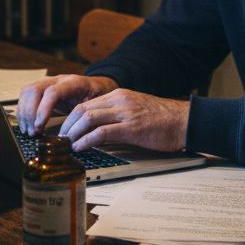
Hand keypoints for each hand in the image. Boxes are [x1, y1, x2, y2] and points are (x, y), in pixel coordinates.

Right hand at [16, 74, 117, 135]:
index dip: (43, 109)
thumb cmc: (100, 97)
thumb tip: (79, 136)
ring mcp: (49, 82)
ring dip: (24, 113)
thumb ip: (89, 117)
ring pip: (27, 91)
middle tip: (33, 132)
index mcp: (74, 82)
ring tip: (29, 131)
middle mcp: (58, 79)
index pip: (53, 92)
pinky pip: (26, 96)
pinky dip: (23, 111)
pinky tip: (27, 125)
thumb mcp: (99, 106)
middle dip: (30, 113)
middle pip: (35, 90)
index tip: (40, 126)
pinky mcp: (43, 89)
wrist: (99, 86)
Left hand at [58, 89, 187, 153]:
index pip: (85, 104)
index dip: (69, 119)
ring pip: (88, 118)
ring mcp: (125, 113)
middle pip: (81, 109)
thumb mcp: (134, 111)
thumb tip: (95, 130)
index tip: (63, 132)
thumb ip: (115, 115)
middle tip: (60, 141)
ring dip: (73, 133)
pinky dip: (86, 141)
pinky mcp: (132, 128)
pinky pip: (101, 132)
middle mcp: (119, 101)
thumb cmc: (161, 120)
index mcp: (118, 95)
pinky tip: (80, 148)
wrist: (184, 121)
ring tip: (67, 145)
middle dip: (66, 126)